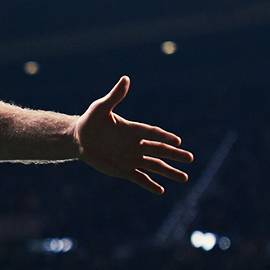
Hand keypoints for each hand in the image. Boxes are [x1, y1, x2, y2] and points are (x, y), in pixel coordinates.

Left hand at [74, 77, 193, 193]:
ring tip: (184, 178)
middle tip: (190, 159)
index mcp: (133, 130)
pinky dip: (149, 184)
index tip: (177, 141)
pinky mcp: (123, 170)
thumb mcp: (101, 108)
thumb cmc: (91, 121)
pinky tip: (161, 190)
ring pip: (154, 166)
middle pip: (159, 150)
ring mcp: (131, 158)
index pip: (153, 134)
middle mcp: (136, 145)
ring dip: (169, 172)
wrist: (79, 138)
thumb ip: (115, 96)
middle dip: (175, 155)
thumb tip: (125, 79)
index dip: (164, 137)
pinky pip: (139, 178)